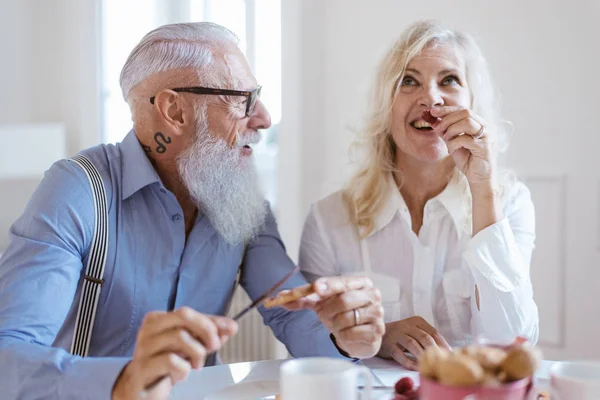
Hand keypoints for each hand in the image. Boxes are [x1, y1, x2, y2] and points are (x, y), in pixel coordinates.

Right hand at [111, 307, 237, 399]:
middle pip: (184, 316)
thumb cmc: (164, 365)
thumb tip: (230, 328)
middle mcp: (148, 330)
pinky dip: (183, 369)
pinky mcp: (142, 368)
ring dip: (196, 353)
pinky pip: (171, 361)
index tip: (231, 329)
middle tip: (213, 347)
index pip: (188, 312)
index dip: (212, 320)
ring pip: (180, 337)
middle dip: (206, 330)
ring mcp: (143, 348)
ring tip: (196, 365)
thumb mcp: (189, 347)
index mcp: (157, 319)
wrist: (140, 390)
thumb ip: (207, 335)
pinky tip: (181, 375)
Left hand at [281, 276, 384, 358]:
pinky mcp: (377, 331)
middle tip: (325, 316)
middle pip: (343, 300)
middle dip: (328, 311)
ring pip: (347, 319)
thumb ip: (301, 298)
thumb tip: (278, 298)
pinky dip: (344, 336)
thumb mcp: (321, 303)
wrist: (357, 335)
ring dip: (335, 325)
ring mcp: (377, 313)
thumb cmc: (340, 313)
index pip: (343, 281)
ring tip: (338, 325)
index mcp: (360, 282)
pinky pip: (352, 334)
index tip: (316, 288)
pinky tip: (347, 334)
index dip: (329, 285)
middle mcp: (372, 294)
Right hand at [377, 316, 450, 369]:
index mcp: (416, 321)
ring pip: (412, 344)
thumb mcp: (414, 331)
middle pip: (424, 337)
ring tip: (430, 365)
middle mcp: (406, 325)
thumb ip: (427, 337)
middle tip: (441, 361)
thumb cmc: (401, 335)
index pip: (433, 332)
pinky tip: (416, 368)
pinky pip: (400, 354)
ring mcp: (396, 334)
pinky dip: (409, 362)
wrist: (377, 333)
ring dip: (422, 356)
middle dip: (435, 350)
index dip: (442, 344)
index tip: (450, 355)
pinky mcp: (388, 345)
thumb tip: (446, 350)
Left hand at [431, 106, 493, 187]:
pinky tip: (451, 150)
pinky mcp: (485, 147)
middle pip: (465, 112)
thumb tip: (432, 119)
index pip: (463, 110)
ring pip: (467, 122)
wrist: (479, 179)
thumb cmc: (468, 161)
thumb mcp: (453, 143)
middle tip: (437, 128)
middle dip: (447, 119)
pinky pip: (465, 139)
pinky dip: (454, 143)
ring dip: (451, 129)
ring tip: (446, 139)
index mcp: (480, 124)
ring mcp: (488, 136)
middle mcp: (487, 127)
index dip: (447, 110)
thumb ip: (445, 131)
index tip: (432, 111)